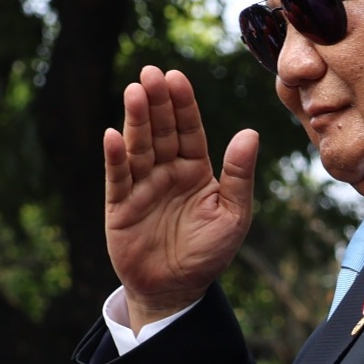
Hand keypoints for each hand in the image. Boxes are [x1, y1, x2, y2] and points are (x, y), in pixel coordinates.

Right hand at [104, 65, 258, 326]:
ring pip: (139, 146)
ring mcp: (142, 186)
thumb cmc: (208, 253)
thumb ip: (238, 175)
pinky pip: (118, 177)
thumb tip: (250, 132)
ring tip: (134, 91)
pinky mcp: (121, 206)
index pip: (188, 130)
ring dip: (136, 120)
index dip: (182, 104)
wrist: (176, 291)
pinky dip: (116, 157)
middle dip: (157, 102)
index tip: (176, 77)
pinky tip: (114, 135)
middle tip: (150, 73)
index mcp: (195, 170)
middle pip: (161, 130)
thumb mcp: (233, 215)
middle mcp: (167, 172)